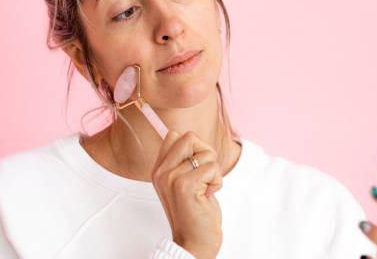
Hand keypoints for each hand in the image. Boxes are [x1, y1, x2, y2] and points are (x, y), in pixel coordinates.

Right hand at [151, 130, 222, 258]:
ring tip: (205, 189)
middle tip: (204, 175)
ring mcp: (171, 178)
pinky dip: (217, 181)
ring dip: (213, 171)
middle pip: (190, 137)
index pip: (174, 135)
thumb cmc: (196, 211)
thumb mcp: (184, 182)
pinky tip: (208, 195)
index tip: (196, 167)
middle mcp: (161, 172)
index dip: (194, 147)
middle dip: (206, 153)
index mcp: (159, 169)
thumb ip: (184, 161)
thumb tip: (193, 138)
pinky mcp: (185, 186)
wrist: (195, 242)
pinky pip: (212, 167)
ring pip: (206, 153)